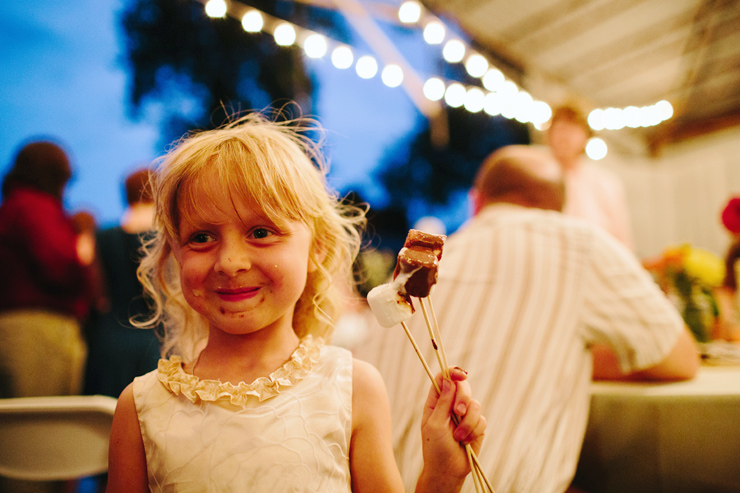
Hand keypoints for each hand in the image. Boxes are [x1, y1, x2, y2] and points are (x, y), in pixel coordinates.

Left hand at [417, 367, 485, 490]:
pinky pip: (481, 419)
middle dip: (463, 398)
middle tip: (458, 412)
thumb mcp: (435, 424)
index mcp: (436, 401)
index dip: (453, 372)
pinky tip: (466, 442)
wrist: (448, 471)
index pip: (444, 378)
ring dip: (468, 422)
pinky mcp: (476, 426)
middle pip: (463, 387)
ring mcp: (465, 415)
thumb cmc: (435, 448)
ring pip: (475, 404)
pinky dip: (474, 431)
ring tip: (458, 437)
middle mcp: (451, 405)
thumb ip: (442, 402)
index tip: (461, 376)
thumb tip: (448, 380)